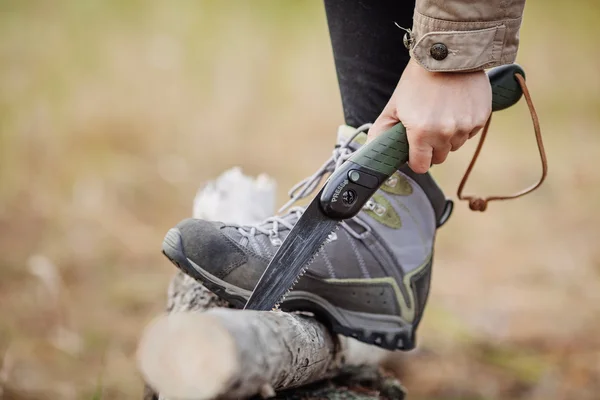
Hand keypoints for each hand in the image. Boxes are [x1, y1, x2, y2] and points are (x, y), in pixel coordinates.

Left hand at [368, 58, 491, 173]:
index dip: (416, 159)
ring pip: (455, 145)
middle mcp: (445, 133)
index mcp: (421, 132)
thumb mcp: (395, 105)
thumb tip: (372, 149)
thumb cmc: (417, 79)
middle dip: (432, 147)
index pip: (421, 166)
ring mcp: (465, 126)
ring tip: (442, 112)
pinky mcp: (481, 118)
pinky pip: (470, 133)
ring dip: (448, 136)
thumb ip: (382, 131)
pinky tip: (456, 107)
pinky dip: (463, 125)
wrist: (448, 54)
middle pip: (439, 157)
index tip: (415, 150)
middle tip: (428, 125)